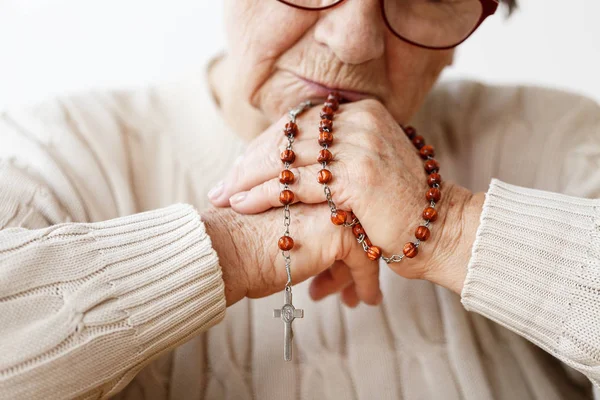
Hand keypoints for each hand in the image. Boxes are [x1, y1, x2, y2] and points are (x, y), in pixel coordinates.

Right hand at [202, 204, 382, 306]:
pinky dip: (366, 282)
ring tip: (352, 297)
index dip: (335, 240)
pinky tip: (366, 299)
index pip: (335, 208)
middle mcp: (324, 187)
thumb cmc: (236, 240)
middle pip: (351, 224)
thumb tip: (300, 243)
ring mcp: (334, 205)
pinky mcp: (339, 230)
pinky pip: (365, 259)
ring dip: (358, 272)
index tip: (331, 265)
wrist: (225, 250)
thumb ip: (289, 222)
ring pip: (362, 240)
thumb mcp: (268, 223)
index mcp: (305, 181)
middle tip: (346, 283)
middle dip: (349, 258)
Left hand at [209, 99, 484, 295]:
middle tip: (224, 183)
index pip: (298, 123)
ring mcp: (360, 146)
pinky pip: (296, 183)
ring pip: (287, 159)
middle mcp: (361, 121)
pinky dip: (264, 193)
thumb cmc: (398, 206)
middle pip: (287, 137)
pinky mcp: (357, 177)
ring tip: (225, 195)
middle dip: (249, 162)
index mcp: (362, 113)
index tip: (240, 165)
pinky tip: (244, 203)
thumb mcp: (368, 164)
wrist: (438, 230)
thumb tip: (291, 154)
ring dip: (248, 179)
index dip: (264, 144)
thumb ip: (335, 152)